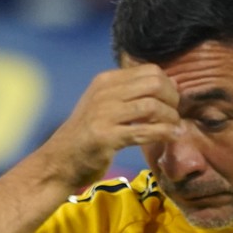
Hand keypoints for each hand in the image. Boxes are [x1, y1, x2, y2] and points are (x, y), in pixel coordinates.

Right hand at [39, 64, 180, 189]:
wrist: (58, 162)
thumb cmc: (86, 136)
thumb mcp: (104, 105)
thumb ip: (131, 94)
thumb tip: (172, 82)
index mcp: (105, 81)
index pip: (150, 70)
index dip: (169, 86)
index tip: (171, 102)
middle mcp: (103, 93)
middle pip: (154, 84)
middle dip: (172, 100)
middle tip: (174, 115)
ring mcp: (102, 115)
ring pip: (152, 106)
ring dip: (170, 119)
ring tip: (173, 128)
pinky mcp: (105, 137)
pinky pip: (145, 131)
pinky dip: (164, 134)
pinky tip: (171, 138)